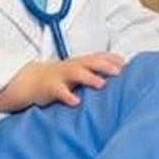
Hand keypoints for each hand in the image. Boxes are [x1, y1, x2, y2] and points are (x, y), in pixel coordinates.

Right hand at [0, 52, 123, 112]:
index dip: (113, 58)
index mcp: (82, 62)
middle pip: (91, 62)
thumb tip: (122, 74)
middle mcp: (73, 66)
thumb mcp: (79, 70)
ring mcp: (61, 75)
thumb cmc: (62, 77)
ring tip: (101, 84)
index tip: (127, 64)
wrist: (30, 81)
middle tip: (119, 72)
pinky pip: (59, 91)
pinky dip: (67, 96)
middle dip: (106, 65)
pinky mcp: (50, 88)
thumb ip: (97, 70)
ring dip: (89, 78)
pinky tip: (76, 102)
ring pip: (76, 73)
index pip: (100, 56)